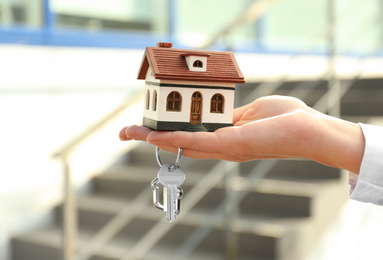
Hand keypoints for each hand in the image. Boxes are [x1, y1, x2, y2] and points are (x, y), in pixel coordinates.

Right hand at [119, 95, 363, 172]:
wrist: (307, 128)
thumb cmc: (285, 119)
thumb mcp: (252, 111)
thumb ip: (232, 115)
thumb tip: (219, 112)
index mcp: (226, 136)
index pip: (190, 136)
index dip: (169, 131)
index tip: (150, 126)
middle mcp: (220, 146)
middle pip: (179, 143)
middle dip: (152, 138)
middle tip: (127, 133)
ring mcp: (223, 147)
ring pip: (180, 143)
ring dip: (154, 138)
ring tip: (130, 133)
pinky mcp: (228, 144)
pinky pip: (194, 141)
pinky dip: (172, 138)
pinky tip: (153, 135)